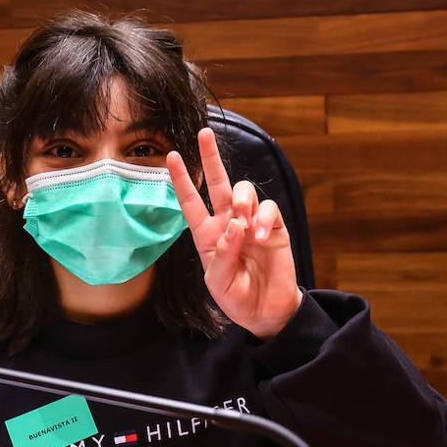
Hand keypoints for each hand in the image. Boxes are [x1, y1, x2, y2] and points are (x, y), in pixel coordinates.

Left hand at [167, 128, 302, 339]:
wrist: (267, 312)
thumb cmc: (237, 298)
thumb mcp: (219, 283)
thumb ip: (223, 254)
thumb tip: (235, 224)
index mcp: (207, 234)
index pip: (191, 202)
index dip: (182, 180)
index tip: (172, 156)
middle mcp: (227, 223)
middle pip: (218, 182)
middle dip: (211, 157)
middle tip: (204, 134)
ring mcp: (251, 223)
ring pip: (245, 190)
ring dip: (243, 200)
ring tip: (244, 222)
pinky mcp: (274, 227)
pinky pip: (268, 208)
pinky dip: (263, 218)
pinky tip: (260, 236)